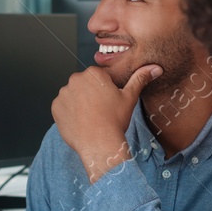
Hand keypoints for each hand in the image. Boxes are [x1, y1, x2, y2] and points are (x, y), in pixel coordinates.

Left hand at [51, 65, 160, 181]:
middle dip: (90, 94)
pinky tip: (80, 121)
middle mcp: (75, 79)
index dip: (105, 90)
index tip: (109, 101)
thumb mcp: (130, 97)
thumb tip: (155, 68)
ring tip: (91, 117)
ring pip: (73, 95)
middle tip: (100, 110)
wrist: (99, 142)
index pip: (98, 77)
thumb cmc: (115, 120)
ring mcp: (63, 93)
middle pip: (84, 85)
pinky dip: (70, 113)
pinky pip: (63, 107)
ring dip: (79, 103)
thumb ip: (140, 79)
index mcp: (93, 73)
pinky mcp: (55, 107)